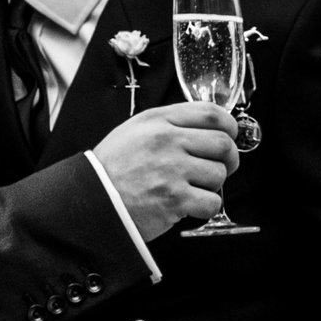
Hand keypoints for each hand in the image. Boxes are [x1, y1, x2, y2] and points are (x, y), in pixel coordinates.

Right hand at [92, 104, 239, 238]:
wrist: (91, 199)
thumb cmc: (114, 167)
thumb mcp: (136, 130)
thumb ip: (171, 125)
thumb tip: (210, 129)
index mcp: (158, 121)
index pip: (210, 113)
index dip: (229, 126)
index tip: (229, 136)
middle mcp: (166, 141)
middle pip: (223, 144)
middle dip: (229, 159)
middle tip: (219, 168)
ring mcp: (171, 170)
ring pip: (219, 175)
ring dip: (212, 185)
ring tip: (191, 188)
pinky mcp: (174, 199)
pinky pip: (212, 202)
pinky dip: (206, 207)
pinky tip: (188, 205)